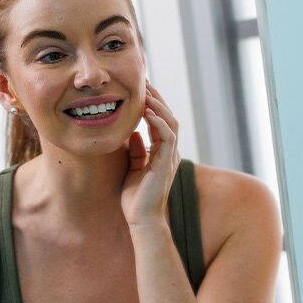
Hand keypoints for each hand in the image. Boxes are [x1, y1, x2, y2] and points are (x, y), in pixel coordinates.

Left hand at [121, 81, 180, 228]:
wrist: (140, 220)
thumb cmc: (134, 198)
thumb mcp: (132, 168)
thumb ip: (135, 150)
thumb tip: (132, 132)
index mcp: (161, 152)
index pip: (160, 121)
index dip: (152, 104)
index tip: (139, 89)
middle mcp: (169, 152)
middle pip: (168, 117)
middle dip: (156, 99)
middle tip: (143, 82)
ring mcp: (170, 157)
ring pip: (171, 124)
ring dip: (159, 106)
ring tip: (146, 93)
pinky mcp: (166, 164)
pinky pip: (168, 137)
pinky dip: (159, 123)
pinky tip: (148, 112)